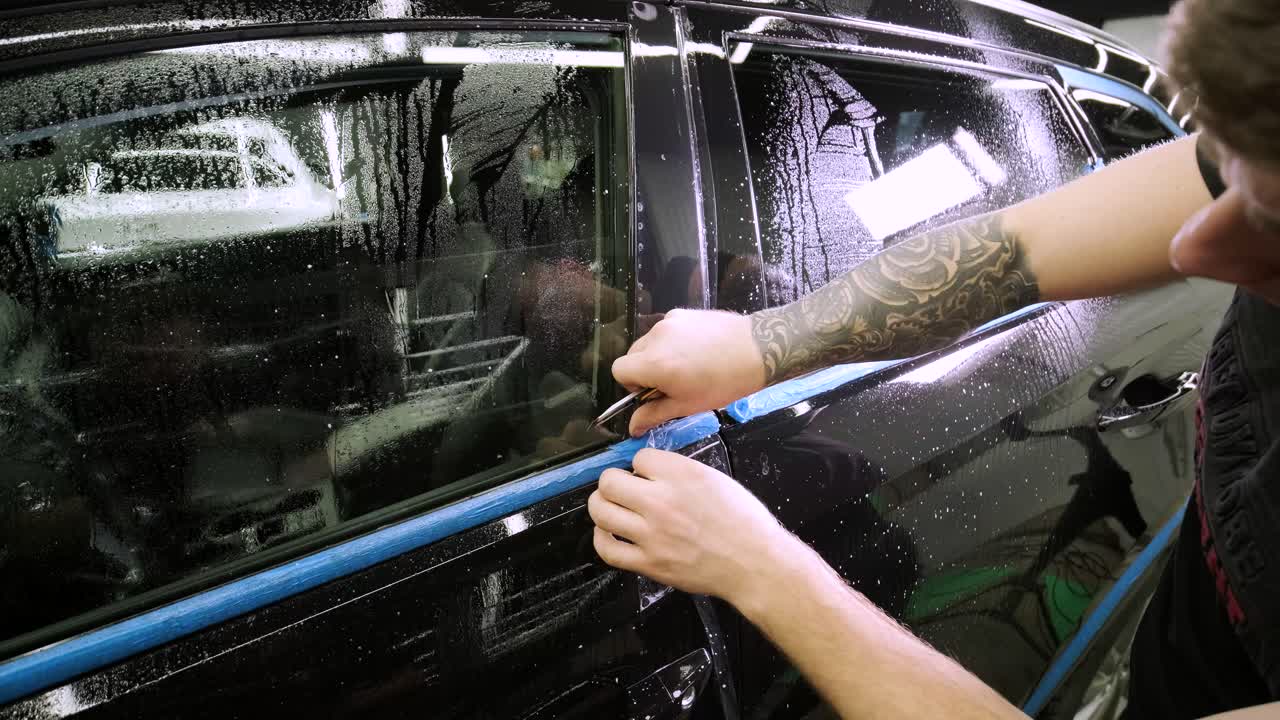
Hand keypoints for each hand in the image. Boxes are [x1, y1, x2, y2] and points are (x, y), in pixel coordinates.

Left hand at [587, 448, 797, 604]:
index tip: (647, 474)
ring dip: (601, 505)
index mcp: (682, 476)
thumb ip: (679, 472)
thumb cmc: (743, 522)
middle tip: (621, 487)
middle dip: (613, 481)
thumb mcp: (715, 479)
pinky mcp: (648, 563)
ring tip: (609, 506)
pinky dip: (601, 538)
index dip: (642, 465)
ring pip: (601, 511)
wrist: (754, 564)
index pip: (639, 458)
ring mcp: (651, 535)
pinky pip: (607, 548)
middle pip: (609, 482)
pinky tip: (608, 532)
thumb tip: (649, 470)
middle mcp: (662, 502)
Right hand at [612, 309, 765, 435]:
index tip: (653, 392)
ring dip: (658, 356)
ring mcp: (669, 322)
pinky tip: (697, 350)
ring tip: (688, 366)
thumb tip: (633, 427)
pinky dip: (672, 341)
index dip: (632, 385)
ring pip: (649, 343)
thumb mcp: (687, 405)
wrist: (758, 349)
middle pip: (632, 355)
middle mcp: (656, 337)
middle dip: (644, 371)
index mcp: (654, 363)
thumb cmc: (724, 382)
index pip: (619, 371)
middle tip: (672, 383)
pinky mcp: (682, 313)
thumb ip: (654, 414)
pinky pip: (666, 330)